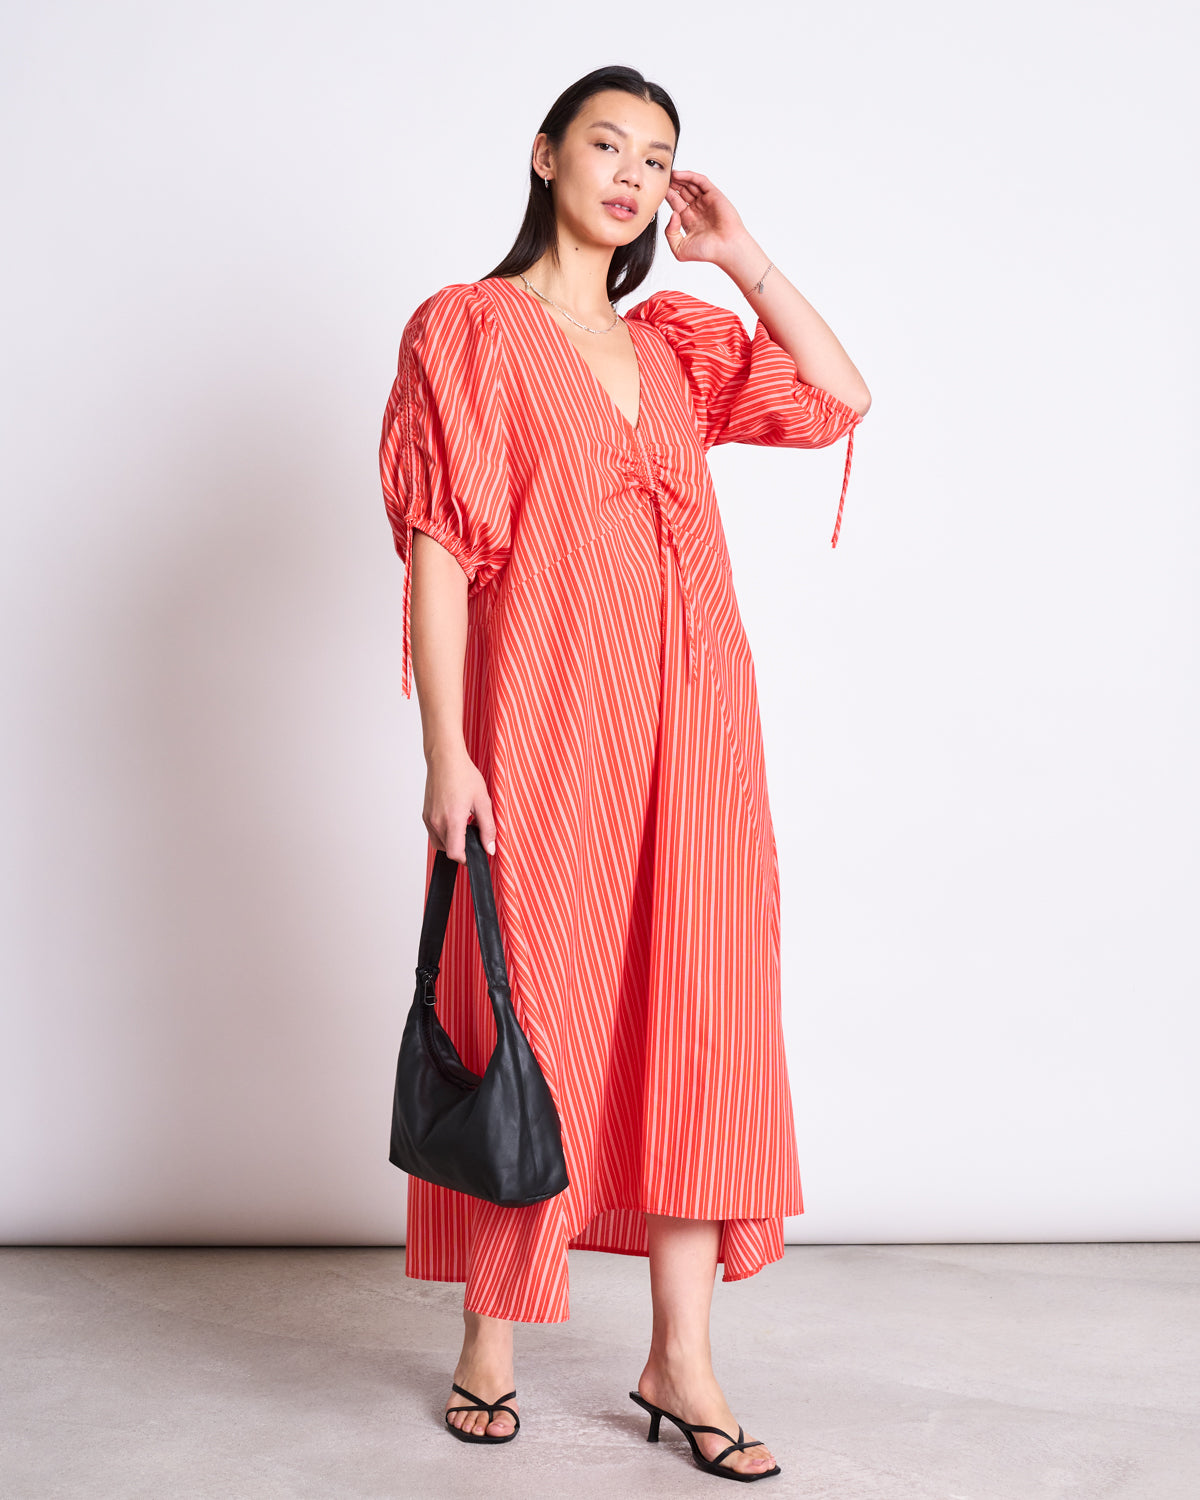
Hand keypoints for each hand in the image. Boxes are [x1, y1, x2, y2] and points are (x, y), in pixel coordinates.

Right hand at [423, 742, 496, 861]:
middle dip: (461, 848)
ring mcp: (429, 819)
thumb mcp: (483, 801)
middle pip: (448, 851)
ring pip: (439, 843)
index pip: (455, 853)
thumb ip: (488, 828)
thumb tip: (490, 848)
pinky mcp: (425, 815)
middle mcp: (437, 822)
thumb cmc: (463, 775)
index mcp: (452, 820)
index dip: (466, 859)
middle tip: (473, 833)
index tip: (475, 854)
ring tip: (463, 824)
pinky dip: (444, 833)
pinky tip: (454, 818)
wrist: (445, 759)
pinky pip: (434, 833)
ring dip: (452, 841)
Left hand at [662, 169, 750, 267]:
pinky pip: (700, 181)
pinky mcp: (714, 194)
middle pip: (682, 192)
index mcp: (689, 221)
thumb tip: (672, 214)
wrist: (726, 248)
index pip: (675, 203)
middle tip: (662, 178)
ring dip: (679, 178)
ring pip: (690, 184)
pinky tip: (678, 174)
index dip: (667, 195)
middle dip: (672, 185)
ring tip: (669, 174)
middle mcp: (697, 209)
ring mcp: (706, 201)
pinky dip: (689, 175)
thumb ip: (670, 233)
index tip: (658, 190)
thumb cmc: (708, 252)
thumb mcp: (679, 248)